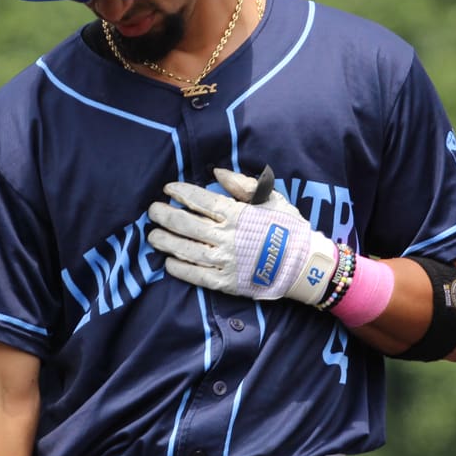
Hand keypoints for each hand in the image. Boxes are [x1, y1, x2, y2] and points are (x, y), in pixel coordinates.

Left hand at [146, 167, 337, 304]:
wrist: (303, 264)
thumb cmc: (287, 227)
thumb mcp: (270, 198)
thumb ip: (242, 184)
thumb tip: (216, 173)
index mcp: (235, 214)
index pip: (198, 200)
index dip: (179, 193)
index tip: (168, 189)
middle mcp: (225, 236)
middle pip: (185, 224)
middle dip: (164, 215)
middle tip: (152, 211)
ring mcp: (224, 261)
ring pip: (185, 249)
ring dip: (165, 241)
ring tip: (152, 235)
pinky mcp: (225, 282)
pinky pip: (195, 275)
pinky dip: (179, 268)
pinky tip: (168, 261)